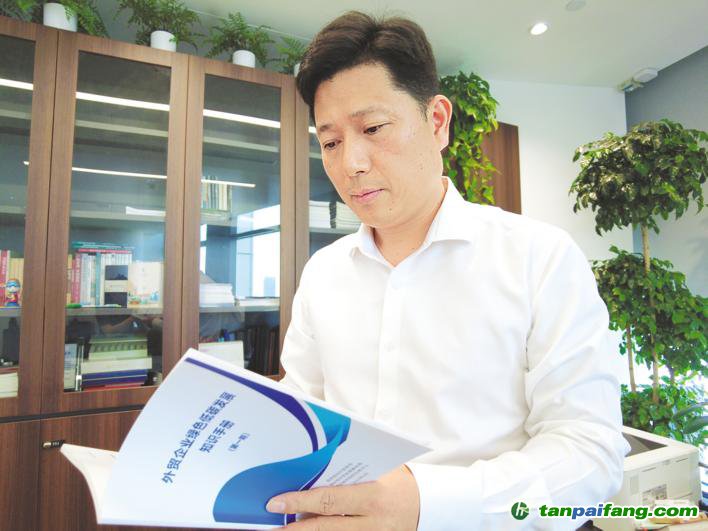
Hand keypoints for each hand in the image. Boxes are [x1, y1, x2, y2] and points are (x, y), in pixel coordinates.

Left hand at [266, 465, 419, 529]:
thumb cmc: (399, 481)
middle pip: (326, 528)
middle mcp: (372, 523)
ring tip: (284, 528)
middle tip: (271, 525)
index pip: (329, 500)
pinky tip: (306, 529)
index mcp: (373, 496)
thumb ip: (350, 469)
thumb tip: (312, 466)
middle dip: (296, 528)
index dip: (300, 501)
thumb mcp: (380, 470)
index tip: (274, 502)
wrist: (429, 506)